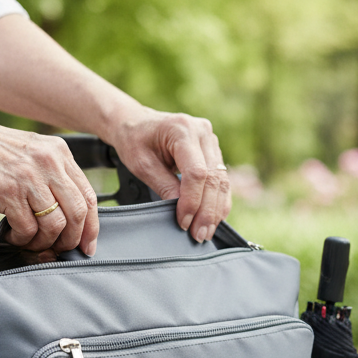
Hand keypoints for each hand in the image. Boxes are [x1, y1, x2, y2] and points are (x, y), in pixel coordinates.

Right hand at [0, 112, 98, 253]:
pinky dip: (22, 239)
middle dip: (71, 240)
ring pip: (55, 225)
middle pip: (78, 213)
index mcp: (58, 152)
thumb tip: (67, 216)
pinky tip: (12, 235)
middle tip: (58, 250)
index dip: (91, 226)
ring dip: (44, 242)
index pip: (89, 196)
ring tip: (29, 241)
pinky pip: (28, 229)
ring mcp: (29, 176)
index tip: (87, 244)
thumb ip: (50, 175)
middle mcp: (49, 162)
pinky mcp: (8, 191)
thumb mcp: (28, 152)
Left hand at [106, 108, 231, 241]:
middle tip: (200, 235)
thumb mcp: (141, 164)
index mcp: (182, 130)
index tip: (183, 222)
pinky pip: (222, 179)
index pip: (196, 172)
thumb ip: (164, 186)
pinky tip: (212, 219)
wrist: (136, 122)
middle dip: (207, 211)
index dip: (192, 201)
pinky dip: (217, 201)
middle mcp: (202, 132)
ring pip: (223, 180)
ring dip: (216, 209)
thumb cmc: (134, 140)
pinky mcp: (213, 150)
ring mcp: (211, 140)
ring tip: (206, 232)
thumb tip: (184, 212)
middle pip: (214, 178)